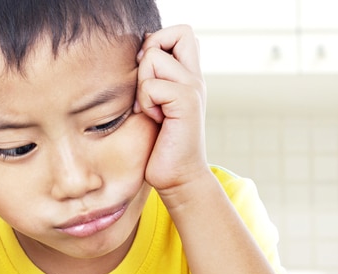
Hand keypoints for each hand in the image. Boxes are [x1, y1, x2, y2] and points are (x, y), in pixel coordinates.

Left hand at [135, 25, 209, 192]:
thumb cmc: (161, 145)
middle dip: (153, 50)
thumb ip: (153, 79)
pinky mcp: (187, 103)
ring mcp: (194, 88)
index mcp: (189, 76)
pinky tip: (155, 120)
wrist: (177, 177)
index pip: (182, 33)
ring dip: (143, 84)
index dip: (160, 40)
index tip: (149, 72)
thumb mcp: (154, 105)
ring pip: (155, 58)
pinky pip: (152, 86)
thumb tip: (141, 51)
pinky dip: (146, 103)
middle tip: (148, 84)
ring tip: (151, 109)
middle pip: (180, 31)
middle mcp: (195, 78)